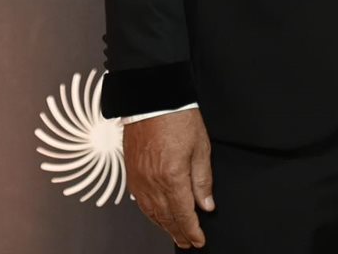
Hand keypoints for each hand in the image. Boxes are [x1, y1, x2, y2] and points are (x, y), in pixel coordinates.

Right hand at [123, 109, 214, 247]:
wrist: (152, 97)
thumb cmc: (176, 116)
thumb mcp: (200, 147)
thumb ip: (203, 180)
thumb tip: (207, 204)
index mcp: (172, 176)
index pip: (184, 214)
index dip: (192, 230)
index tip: (199, 240)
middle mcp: (153, 181)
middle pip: (166, 217)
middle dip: (178, 232)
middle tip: (188, 242)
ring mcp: (139, 178)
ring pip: (151, 212)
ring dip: (164, 226)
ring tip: (174, 233)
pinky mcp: (131, 171)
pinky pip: (139, 201)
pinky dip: (149, 213)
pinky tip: (155, 215)